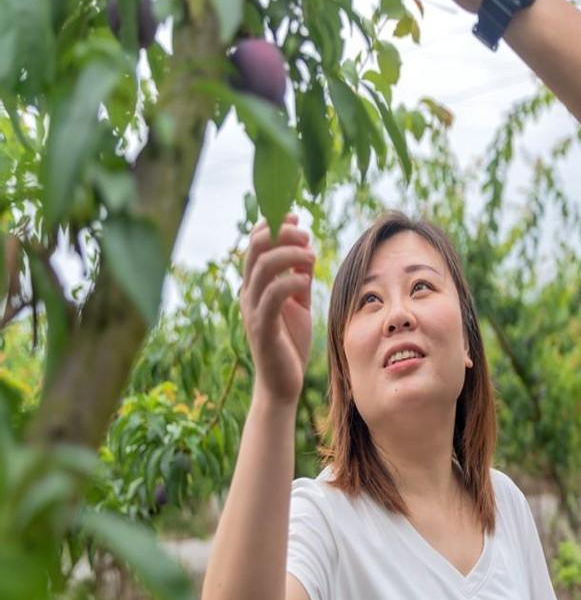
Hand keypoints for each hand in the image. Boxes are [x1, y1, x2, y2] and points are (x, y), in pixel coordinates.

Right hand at [239, 213, 314, 405]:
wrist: (282, 383)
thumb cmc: (290, 342)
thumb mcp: (298, 304)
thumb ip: (298, 278)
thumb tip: (306, 251)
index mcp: (255, 285)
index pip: (255, 244)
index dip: (272, 224)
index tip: (296, 216)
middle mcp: (249, 293)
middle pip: (255, 248)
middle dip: (282, 233)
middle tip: (306, 235)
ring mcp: (253, 310)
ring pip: (263, 268)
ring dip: (290, 255)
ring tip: (312, 256)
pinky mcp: (263, 328)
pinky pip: (272, 296)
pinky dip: (290, 282)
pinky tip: (306, 281)